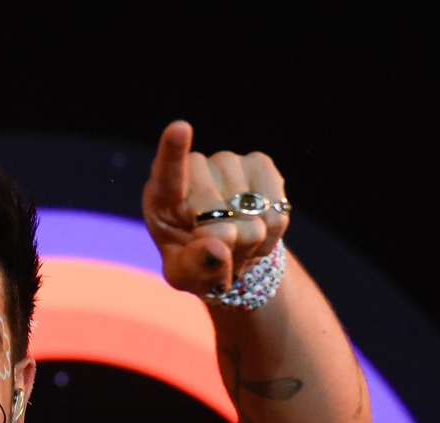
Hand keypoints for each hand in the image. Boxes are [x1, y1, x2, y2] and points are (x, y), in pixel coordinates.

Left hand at [141, 120, 289, 297]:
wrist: (229, 252)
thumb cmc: (196, 263)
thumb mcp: (184, 276)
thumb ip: (194, 266)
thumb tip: (217, 248)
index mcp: (162, 196)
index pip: (168, 171)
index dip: (174, 151)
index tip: (180, 128)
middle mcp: (194, 169)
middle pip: (217, 213)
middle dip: (225, 245)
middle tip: (222, 251)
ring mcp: (227, 162)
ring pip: (252, 215)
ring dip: (251, 242)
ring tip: (238, 242)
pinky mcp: (259, 163)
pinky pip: (276, 209)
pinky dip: (272, 233)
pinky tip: (258, 230)